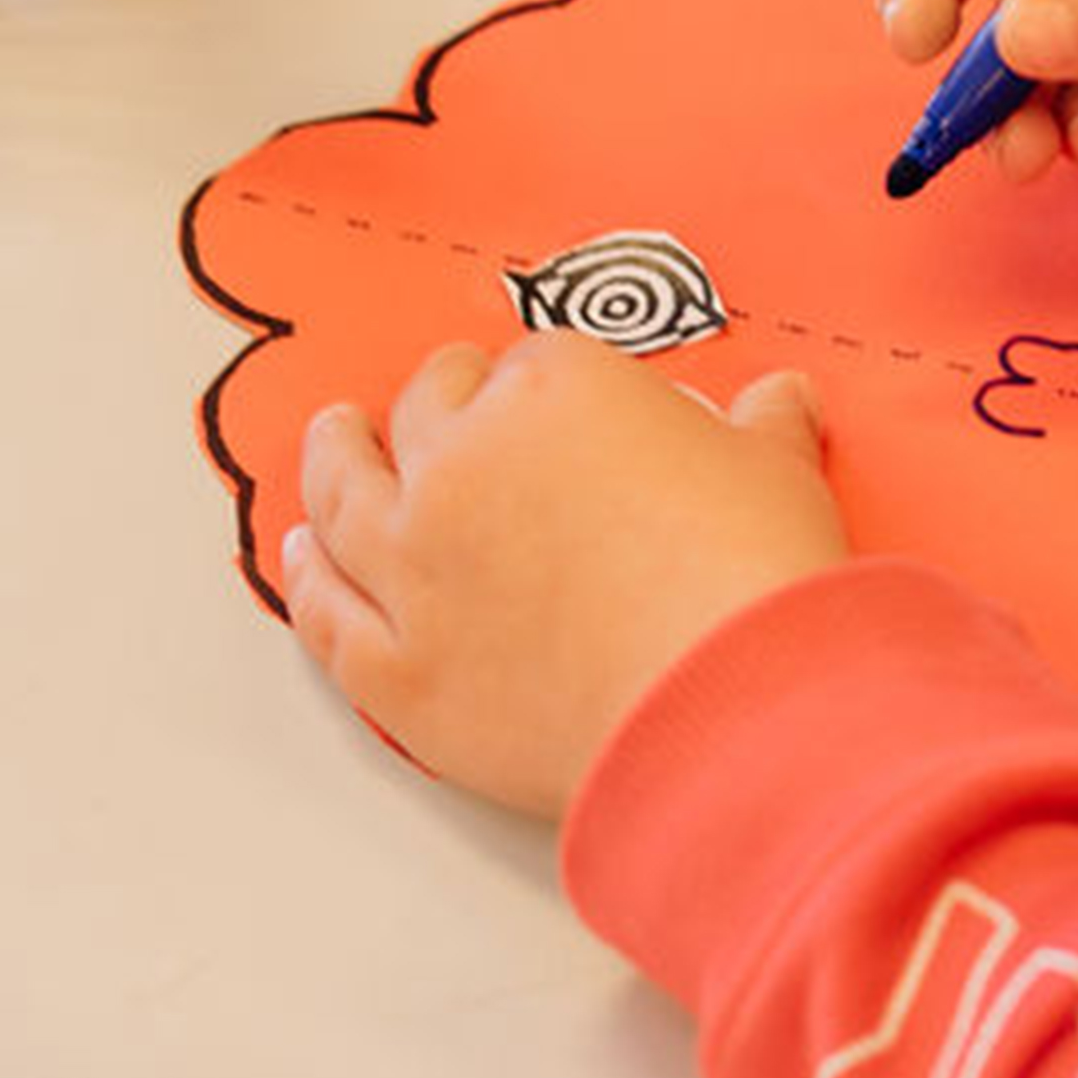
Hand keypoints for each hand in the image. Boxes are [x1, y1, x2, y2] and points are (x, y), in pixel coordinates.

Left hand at [283, 334, 851, 818]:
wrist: (727, 711)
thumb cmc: (754, 582)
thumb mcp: (777, 476)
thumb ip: (762, 428)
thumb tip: (778, 400)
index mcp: (555, 393)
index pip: (533, 366)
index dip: (544, 386)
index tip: (556, 405)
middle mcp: (463, 465)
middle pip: (429, 411)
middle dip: (437, 400)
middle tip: (439, 398)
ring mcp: (416, 568)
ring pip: (345, 497)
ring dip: (332, 460)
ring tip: (332, 439)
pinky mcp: (399, 669)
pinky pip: (329, 615)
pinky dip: (306, 583)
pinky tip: (299, 559)